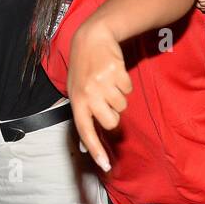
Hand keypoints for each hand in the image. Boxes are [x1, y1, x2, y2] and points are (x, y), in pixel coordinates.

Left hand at [66, 21, 129, 172]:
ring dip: (119, 96)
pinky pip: (128, 89)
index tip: (105, 165)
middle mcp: (88, 94)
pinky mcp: (116, 73)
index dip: (95, 149)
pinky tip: (114, 73)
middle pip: (112, 122)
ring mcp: (102, 84)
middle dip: (113, 114)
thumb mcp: (76, 91)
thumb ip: (83, 115)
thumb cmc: (84, 69)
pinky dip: (124, 83)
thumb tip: (85, 145)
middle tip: (106, 99)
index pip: (85, 130)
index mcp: (77, 101)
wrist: (92, 38)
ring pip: (122, 105)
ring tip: (107, 81)